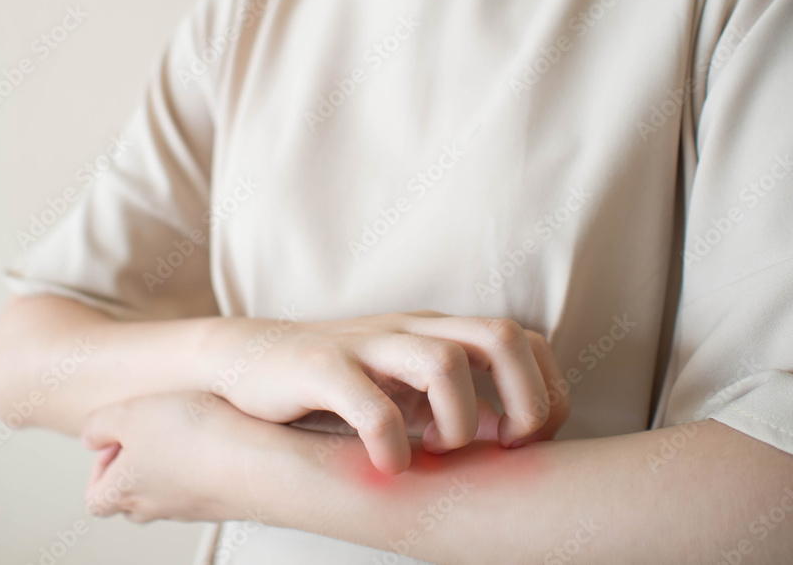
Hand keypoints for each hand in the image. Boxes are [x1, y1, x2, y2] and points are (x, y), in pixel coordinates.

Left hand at [81, 392, 252, 522]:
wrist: (259, 462)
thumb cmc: (197, 439)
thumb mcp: (130, 413)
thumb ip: (99, 425)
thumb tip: (90, 437)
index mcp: (125, 491)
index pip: (96, 498)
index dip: (101, 467)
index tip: (119, 437)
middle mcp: (158, 506)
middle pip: (133, 497)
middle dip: (138, 464)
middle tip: (153, 431)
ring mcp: (194, 505)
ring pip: (171, 489)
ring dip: (174, 460)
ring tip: (189, 427)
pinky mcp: (226, 497)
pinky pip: (206, 481)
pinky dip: (207, 461)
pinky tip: (218, 433)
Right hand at [201, 312, 568, 473]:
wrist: (249, 360)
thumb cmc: (338, 383)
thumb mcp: (405, 390)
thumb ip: (457, 404)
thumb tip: (511, 436)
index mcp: (436, 331)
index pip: (524, 339)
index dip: (545, 390)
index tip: (525, 440)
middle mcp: (411, 330)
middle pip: (502, 336)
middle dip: (526, 399)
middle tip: (505, 446)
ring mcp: (367, 345)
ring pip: (444, 362)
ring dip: (459, 421)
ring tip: (437, 450)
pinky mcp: (321, 368)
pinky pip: (371, 405)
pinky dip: (391, 444)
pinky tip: (388, 465)